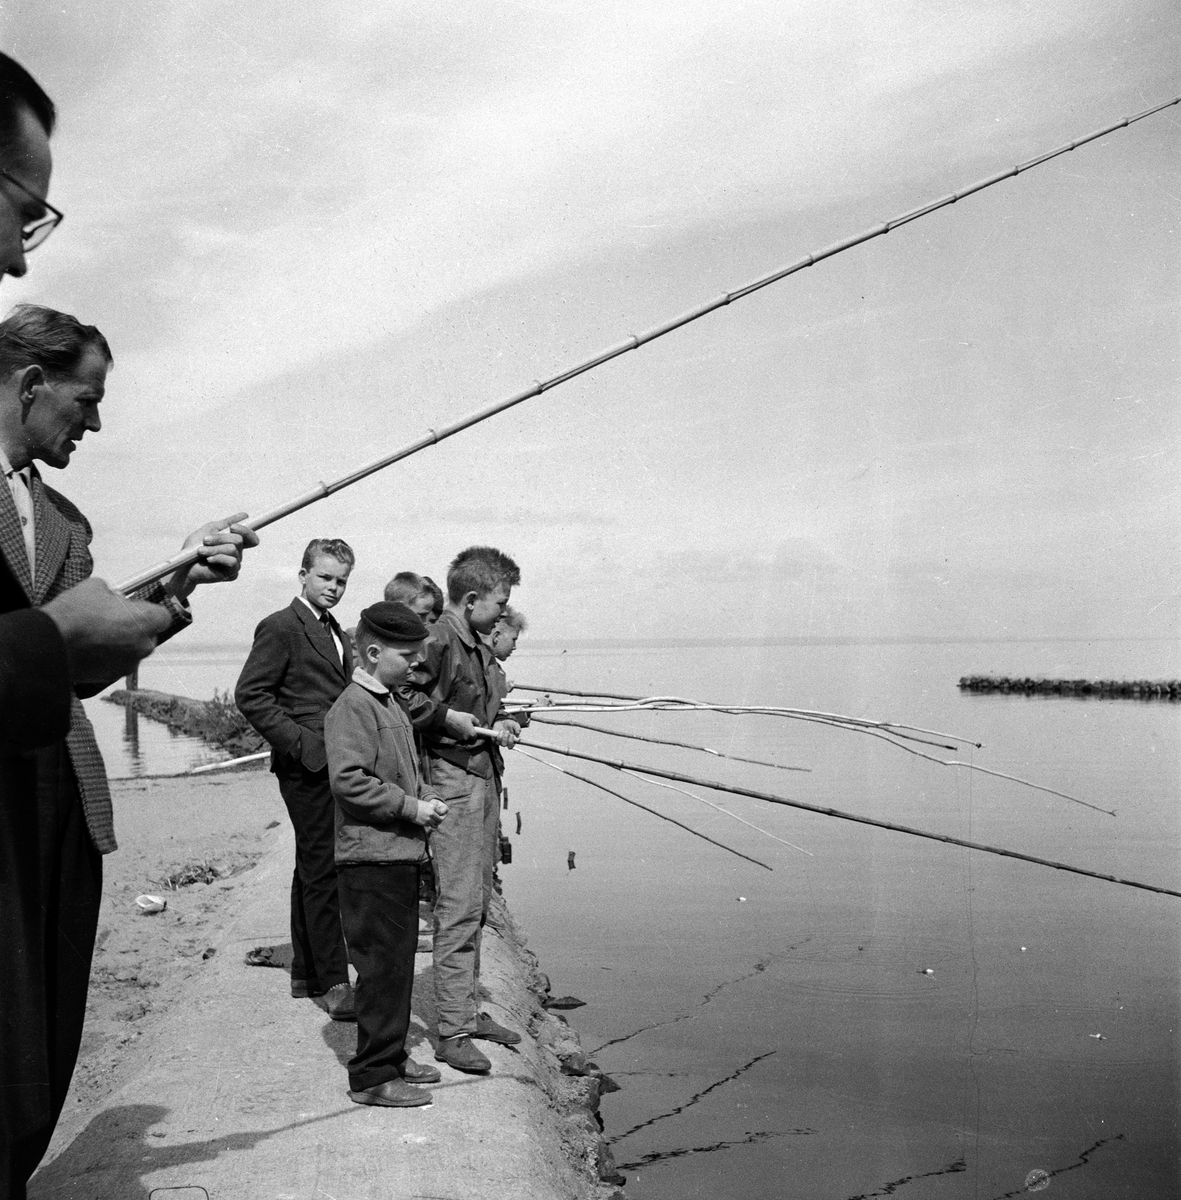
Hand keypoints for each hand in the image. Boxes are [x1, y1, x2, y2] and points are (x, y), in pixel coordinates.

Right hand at [42, 578, 170, 684]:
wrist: (51, 644)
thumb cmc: (76, 614)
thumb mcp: (96, 587)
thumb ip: (112, 594)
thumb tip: (109, 597)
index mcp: (148, 621)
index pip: (162, 616)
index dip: (146, 611)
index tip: (132, 608)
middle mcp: (145, 645)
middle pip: (147, 635)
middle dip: (132, 628)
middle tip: (111, 620)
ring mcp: (130, 664)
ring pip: (131, 651)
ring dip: (119, 644)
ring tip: (95, 635)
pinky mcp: (113, 676)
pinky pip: (115, 663)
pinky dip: (106, 657)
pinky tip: (89, 648)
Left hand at [168, 512, 259, 597]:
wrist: (184, 567)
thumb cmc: (194, 548)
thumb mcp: (209, 530)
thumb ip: (226, 523)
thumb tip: (245, 515)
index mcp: (233, 542)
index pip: (250, 536)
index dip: (246, 530)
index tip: (233, 527)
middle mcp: (237, 552)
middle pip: (239, 539)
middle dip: (220, 538)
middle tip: (205, 540)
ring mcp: (236, 563)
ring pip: (233, 549)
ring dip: (214, 548)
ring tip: (200, 551)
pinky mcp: (232, 573)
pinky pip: (232, 561)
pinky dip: (218, 558)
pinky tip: (208, 560)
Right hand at [413, 797, 447, 828]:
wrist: (410, 809)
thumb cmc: (418, 805)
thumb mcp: (427, 804)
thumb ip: (433, 807)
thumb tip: (439, 810)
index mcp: (433, 807)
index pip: (440, 812)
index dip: (439, 814)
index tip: (438, 814)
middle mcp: (432, 813)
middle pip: (439, 819)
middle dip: (438, 820)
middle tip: (437, 820)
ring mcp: (428, 819)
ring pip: (435, 824)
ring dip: (434, 824)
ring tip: (433, 823)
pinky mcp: (425, 823)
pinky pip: (430, 825)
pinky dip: (429, 824)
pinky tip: (427, 822)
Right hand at [445, 710, 479, 741]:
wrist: (449, 719)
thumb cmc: (461, 717)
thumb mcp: (471, 717)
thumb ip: (477, 722)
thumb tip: (479, 725)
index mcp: (472, 734)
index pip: (475, 738)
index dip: (474, 734)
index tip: (473, 731)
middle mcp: (466, 738)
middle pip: (469, 739)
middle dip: (469, 735)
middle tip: (467, 729)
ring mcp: (460, 739)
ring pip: (463, 738)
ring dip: (463, 735)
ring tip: (462, 728)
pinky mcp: (454, 738)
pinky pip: (458, 737)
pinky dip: (458, 734)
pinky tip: (457, 729)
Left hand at [492, 719, 520, 747]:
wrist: (503, 721)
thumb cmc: (510, 725)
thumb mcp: (515, 725)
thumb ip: (517, 729)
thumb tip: (518, 732)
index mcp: (511, 741)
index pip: (511, 746)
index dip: (511, 742)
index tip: (512, 735)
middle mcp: (505, 742)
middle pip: (504, 745)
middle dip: (505, 738)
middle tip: (507, 731)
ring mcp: (499, 741)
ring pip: (498, 742)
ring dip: (500, 737)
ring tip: (502, 731)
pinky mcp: (494, 738)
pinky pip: (493, 740)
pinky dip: (495, 736)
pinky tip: (498, 732)